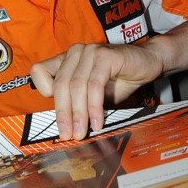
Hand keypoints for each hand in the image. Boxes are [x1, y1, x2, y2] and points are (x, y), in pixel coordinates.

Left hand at [30, 42, 164, 139]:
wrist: (148, 63)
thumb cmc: (118, 79)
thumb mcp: (93, 93)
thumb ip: (77, 102)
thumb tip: (65, 127)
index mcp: (66, 59)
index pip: (39, 72)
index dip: (44, 93)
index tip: (56, 113)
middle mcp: (75, 53)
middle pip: (60, 85)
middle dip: (63, 113)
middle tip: (67, 135)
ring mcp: (89, 52)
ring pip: (77, 86)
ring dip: (79, 114)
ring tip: (81, 132)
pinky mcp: (105, 56)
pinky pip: (95, 85)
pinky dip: (94, 106)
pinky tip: (98, 121)